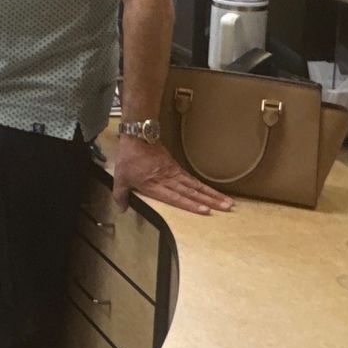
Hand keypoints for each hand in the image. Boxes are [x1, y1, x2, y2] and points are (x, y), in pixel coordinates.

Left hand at [112, 136, 234, 214]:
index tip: (206, 211)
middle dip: (210, 201)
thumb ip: (120, 195)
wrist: (138, 137)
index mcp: (154, 185)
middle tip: (226, 208)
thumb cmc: (129, 158)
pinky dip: (204, 187)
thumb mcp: (120, 177)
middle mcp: (168, 180)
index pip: (176, 197)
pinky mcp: (176, 168)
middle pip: (192, 192)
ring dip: (212, 195)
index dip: (191, 204)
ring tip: (227, 203)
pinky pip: (192, 179)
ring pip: (196, 186)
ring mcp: (174, 174)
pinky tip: (213, 193)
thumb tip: (121, 209)